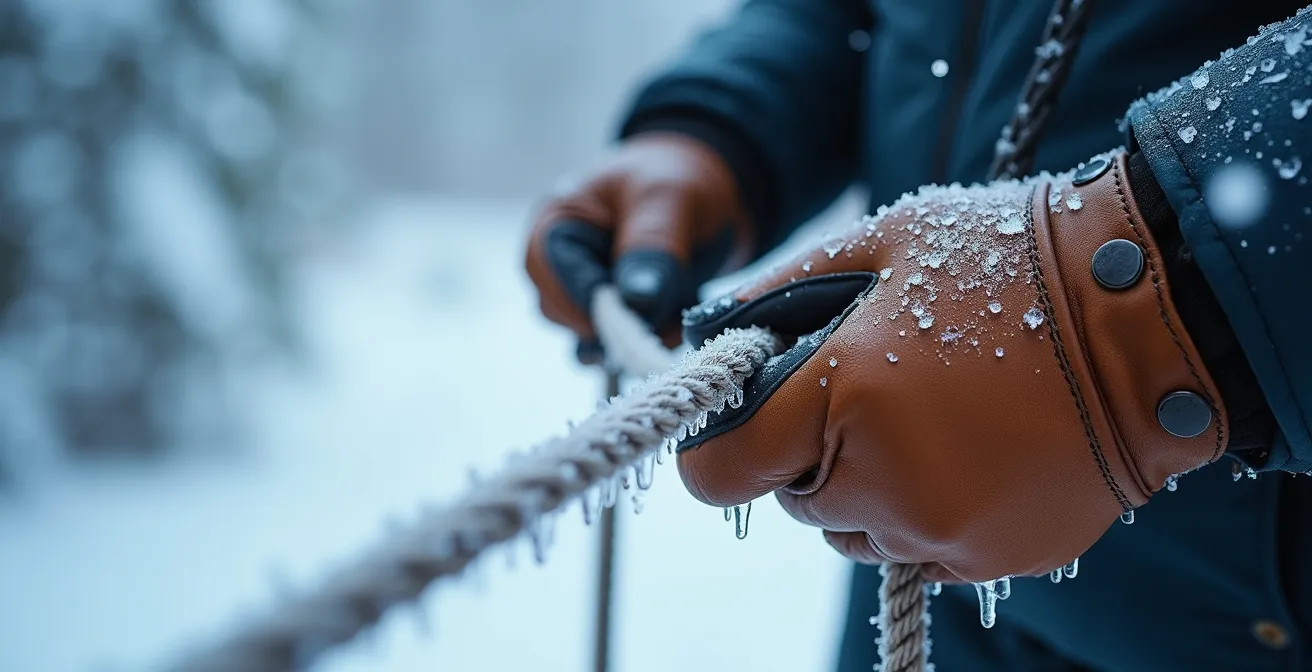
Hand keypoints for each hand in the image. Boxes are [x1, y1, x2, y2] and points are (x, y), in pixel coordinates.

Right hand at [524, 134, 752, 361]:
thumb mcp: (672, 200)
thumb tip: (635, 301)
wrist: (710, 187)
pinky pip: (619, 343)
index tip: (633, 317)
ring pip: (590, 335)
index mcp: (560, 220)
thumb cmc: (681, 177)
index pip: (546, 270)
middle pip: (561, 312)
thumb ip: (653, 246)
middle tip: (666, 319)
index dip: (586, 298)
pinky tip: (678, 321)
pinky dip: (650, 339)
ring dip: (636, 337)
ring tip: (677, 318)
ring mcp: (586, 289)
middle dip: (614, 323)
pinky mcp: (615, 312)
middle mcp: (561, 259)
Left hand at [675, 150, 1227, 582]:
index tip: (746, 420)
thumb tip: (714, 331)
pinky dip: (925, 511)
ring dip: (865, 485)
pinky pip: (919, 548)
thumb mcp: (882, 242)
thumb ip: (778, 293)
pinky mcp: (994, 558)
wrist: (1146, 315)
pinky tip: (973, 451)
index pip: (718, 469)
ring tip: (929, 416)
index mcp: (842, 397)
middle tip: (871, 391)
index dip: (719, 446)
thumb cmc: (1005, 259)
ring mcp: (943, 530)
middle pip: (791, 497)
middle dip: (809, 451)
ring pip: (854, 528)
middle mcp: (884, 481)